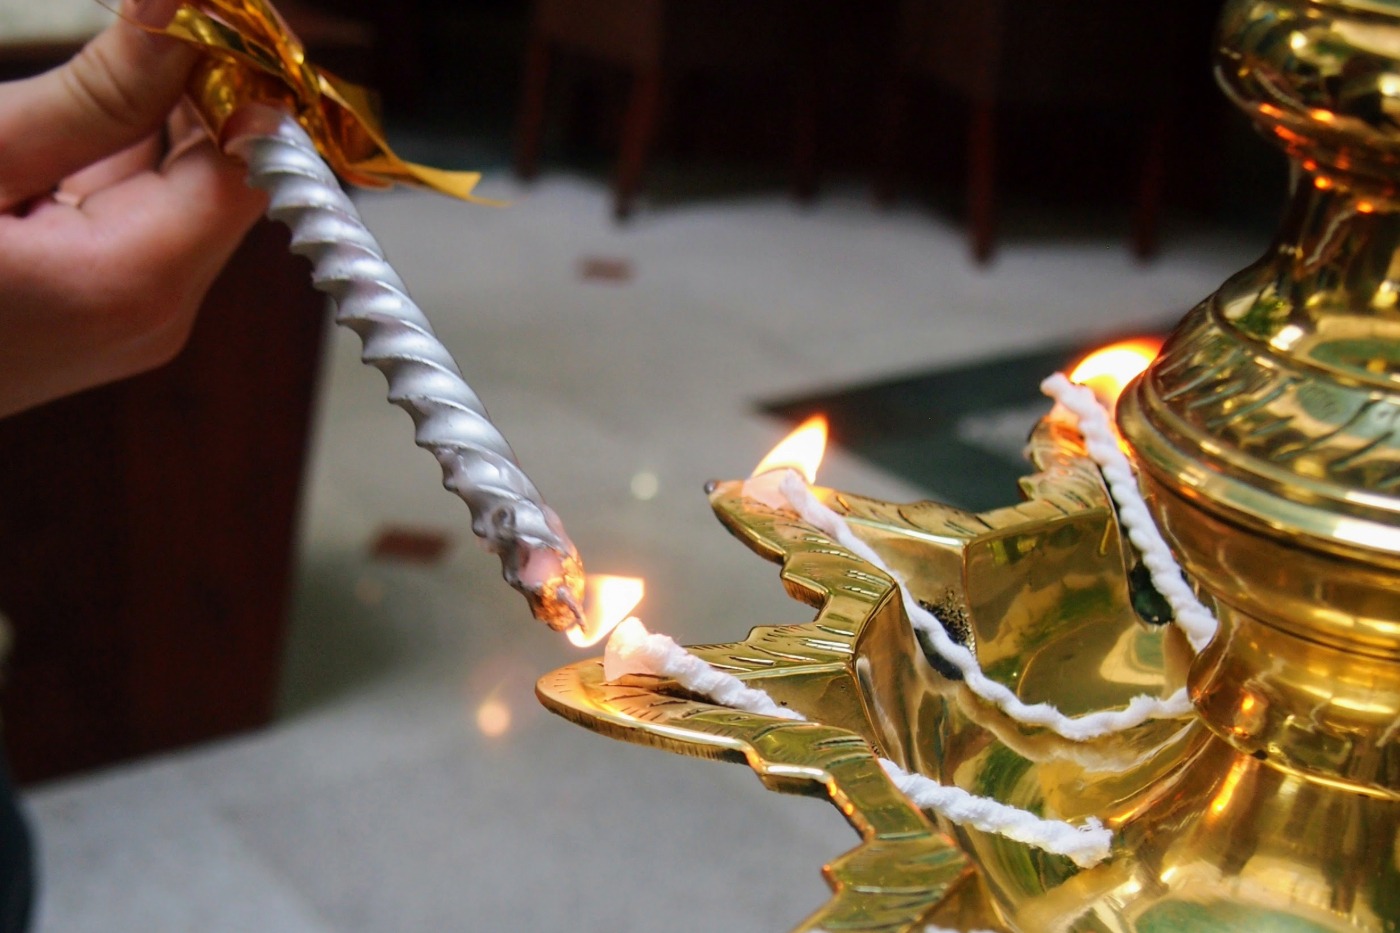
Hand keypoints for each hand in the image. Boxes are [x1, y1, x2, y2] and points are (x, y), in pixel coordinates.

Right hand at [0, 0, 267, 417]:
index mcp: (139, 281)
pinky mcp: (91, 314)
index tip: (210, 6)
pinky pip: (124, 219)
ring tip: (107, 52)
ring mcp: (125, 321)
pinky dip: (103, 160)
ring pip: (168, 192)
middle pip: (215, 176)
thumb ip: (95, 91)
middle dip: (187, 85)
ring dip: (141, 117)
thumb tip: (179, 12)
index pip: (250, 162)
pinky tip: (55, 123)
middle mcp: (154, 313)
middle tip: (145, 14)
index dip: (241, 76)